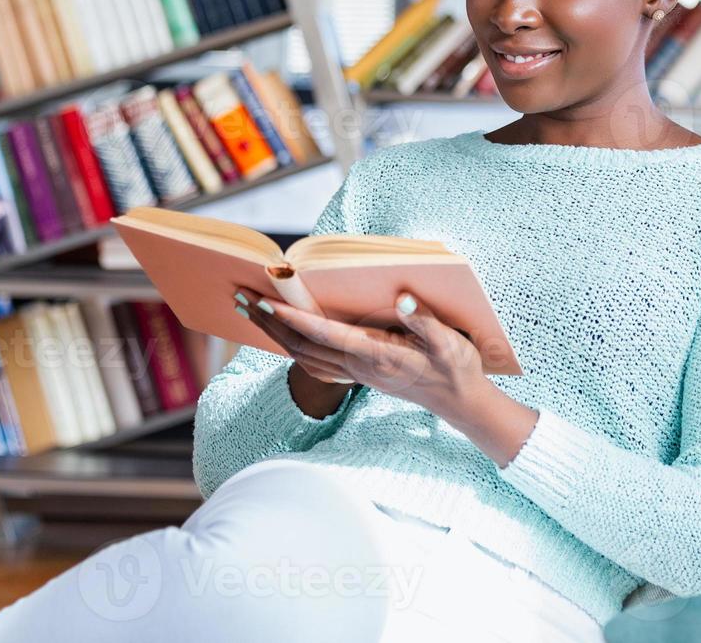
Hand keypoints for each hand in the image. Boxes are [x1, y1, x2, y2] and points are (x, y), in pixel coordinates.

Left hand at [232, 286, 487, 421]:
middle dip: (269, 324)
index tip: (266, 301)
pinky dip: (292, 349)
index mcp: (376, 353)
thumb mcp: (449, 342)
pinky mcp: (359, 375)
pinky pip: (315, 363)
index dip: (293, 318)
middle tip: (241, 299)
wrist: (460, 401)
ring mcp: (357, 373)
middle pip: (302, 347)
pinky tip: (283, 338)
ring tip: (251, 313)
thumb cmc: (456, 367)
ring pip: (303, 357)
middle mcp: (359, 365)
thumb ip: (424, 321)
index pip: (324, 334)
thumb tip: (402, 298)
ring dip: (274, 336)